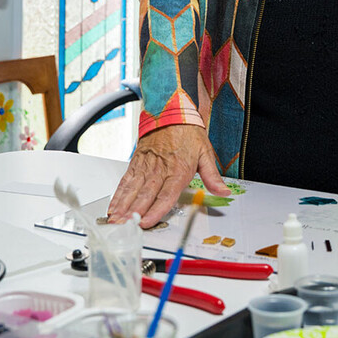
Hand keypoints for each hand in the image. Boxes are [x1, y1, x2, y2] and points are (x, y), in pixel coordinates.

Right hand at [107, 125, 230, 228]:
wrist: (171, 111)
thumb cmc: (188, 133)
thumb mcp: (205, 153)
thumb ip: (212, 177)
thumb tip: (224, 192)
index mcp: (178, 170)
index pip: (166, 194)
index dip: (155, 210)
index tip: (147, 222)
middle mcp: (160, 170)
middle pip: (145, 195)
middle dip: (134, 213)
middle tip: (124, 227)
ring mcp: (146, 167)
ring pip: (132, 190)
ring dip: (123, 207)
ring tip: (115, 221)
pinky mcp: (136, 163)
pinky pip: (126, 181)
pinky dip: (118, 195)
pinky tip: (113, 207)